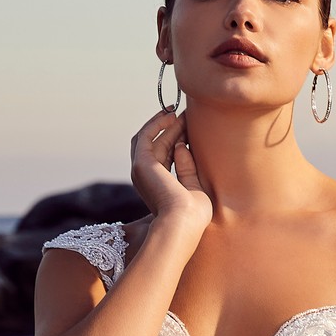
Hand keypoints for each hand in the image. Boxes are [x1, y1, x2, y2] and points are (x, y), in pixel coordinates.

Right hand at [130, 108, 209, 231]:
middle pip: (156, 145)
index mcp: (157, 187)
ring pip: (150, 138)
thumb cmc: (193, 215)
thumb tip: (181, 146)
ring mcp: (141, 171)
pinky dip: (156, 124)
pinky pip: (145, 136)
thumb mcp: (194, 187)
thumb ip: (187, 167)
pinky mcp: (141, 164)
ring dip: (165, 124)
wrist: (183, 224)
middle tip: (188, 114)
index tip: (190, 126)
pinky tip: (170, 116)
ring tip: (180, 112)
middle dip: (171, 128)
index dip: (176, 138)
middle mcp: (145, 179)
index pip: (163, 156)